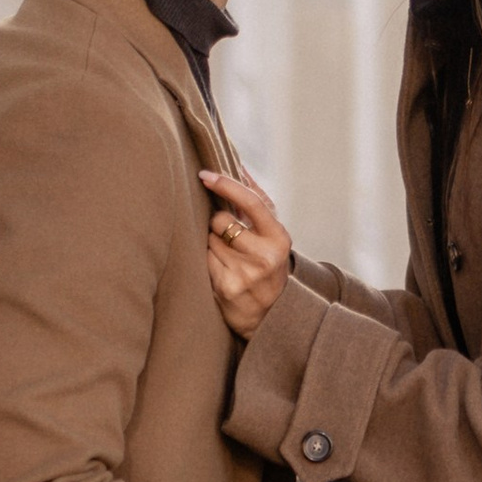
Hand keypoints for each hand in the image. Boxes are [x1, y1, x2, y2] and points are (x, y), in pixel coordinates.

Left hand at [201, 170, 292, 340]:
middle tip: (227, 235)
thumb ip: (258, 200)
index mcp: (279, 239)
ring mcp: (245, 274)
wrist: (269, 315)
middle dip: (217, 223)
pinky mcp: (226, 288)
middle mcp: (265, 257)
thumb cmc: (267, 264)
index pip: (251, 203)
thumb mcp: (273, 235)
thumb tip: (239, 165)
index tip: (205, 175)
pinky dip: (206, 259)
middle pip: (221, 221)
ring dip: (211, 242)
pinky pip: (202, 259)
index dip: (226, 185)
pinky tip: (220, 269)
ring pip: (209, 239)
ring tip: (227, 255)